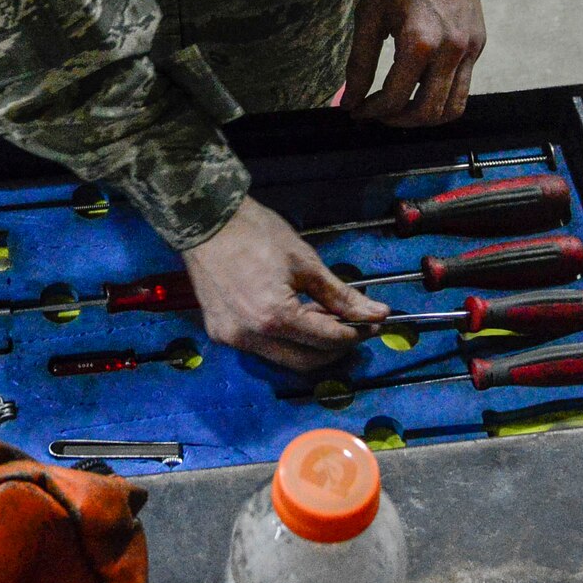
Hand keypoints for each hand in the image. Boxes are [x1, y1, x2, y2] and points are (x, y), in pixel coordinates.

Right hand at [182, 196, 388, 372]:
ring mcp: (232, 339)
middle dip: (336, 348)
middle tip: (355, 327)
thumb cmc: (256, 232)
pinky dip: (284, 340)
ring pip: (283, 359)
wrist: (205, 219)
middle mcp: (251, 337)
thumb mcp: (305, 262)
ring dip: (310, 346)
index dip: (357, 334)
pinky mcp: (219, 333)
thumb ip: (341, 294)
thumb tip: (377, 312)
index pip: (328, 340)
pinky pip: (261, 348)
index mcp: (274, 317)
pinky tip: (295, 318)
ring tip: (326, 319)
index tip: (374, 323)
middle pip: (307, 362)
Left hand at [341, 0, 485, 125]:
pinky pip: (464, 86)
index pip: (396, 97)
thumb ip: (360, 63)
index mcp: (420, 42)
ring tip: (402, 108)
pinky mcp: (479, 44)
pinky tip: (420, 85)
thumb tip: (350, 101)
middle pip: (427, 112)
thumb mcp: (369, 16)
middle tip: (379, 114)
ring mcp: (469, 49)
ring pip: (453, 107)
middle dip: (398, 120)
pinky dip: (442, 96)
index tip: (358, 111)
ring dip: (425, 117)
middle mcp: (451, 50)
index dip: (372, 111)